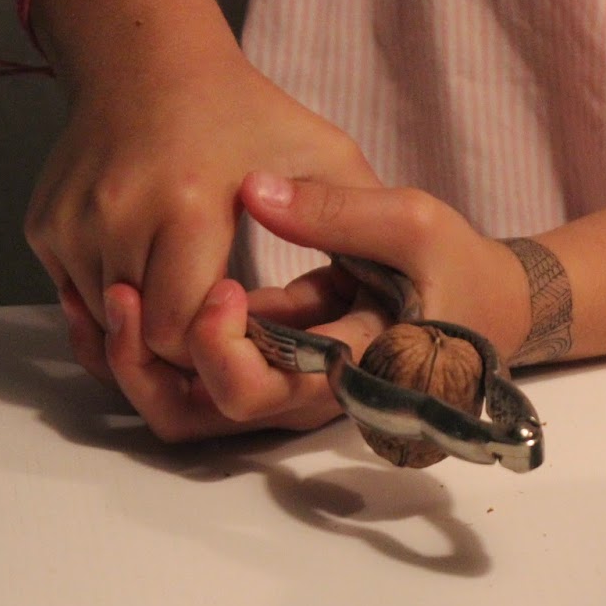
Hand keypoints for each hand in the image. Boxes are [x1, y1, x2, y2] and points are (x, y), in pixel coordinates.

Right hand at [32, 43, 379, 372]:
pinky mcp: (45, 228)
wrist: (148, 58)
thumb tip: (385, 285)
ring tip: (199, 304)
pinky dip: (118, 304)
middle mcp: (115, 218)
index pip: (184, 331)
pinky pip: (80, 298)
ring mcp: (71, 225)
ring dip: (152, 329)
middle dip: (190, 347)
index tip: (251, 323)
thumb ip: (357, 218)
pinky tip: (160, 279)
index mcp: (186, 206)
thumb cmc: (249, 113)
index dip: (220, 345)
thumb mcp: (325, 153)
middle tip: (231, 330)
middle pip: (146, 337)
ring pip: (109, 324)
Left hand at [82, 172, 531, 441]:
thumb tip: (254, 189)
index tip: (219, 286)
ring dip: (144, 369)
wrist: (491, 306)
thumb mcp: (413, 222)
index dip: (222, 348)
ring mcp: (292, 397)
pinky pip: (205, 388)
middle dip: (154, 363)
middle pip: (212, 415)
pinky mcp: (279, 378)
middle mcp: (312, 401)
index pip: (267, 391)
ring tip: (115, 300)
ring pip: (196, 414)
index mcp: (349, 373)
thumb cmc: (460, 267)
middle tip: (129, 297)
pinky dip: (162, 354)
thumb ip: (335, 210)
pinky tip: (134, 300)